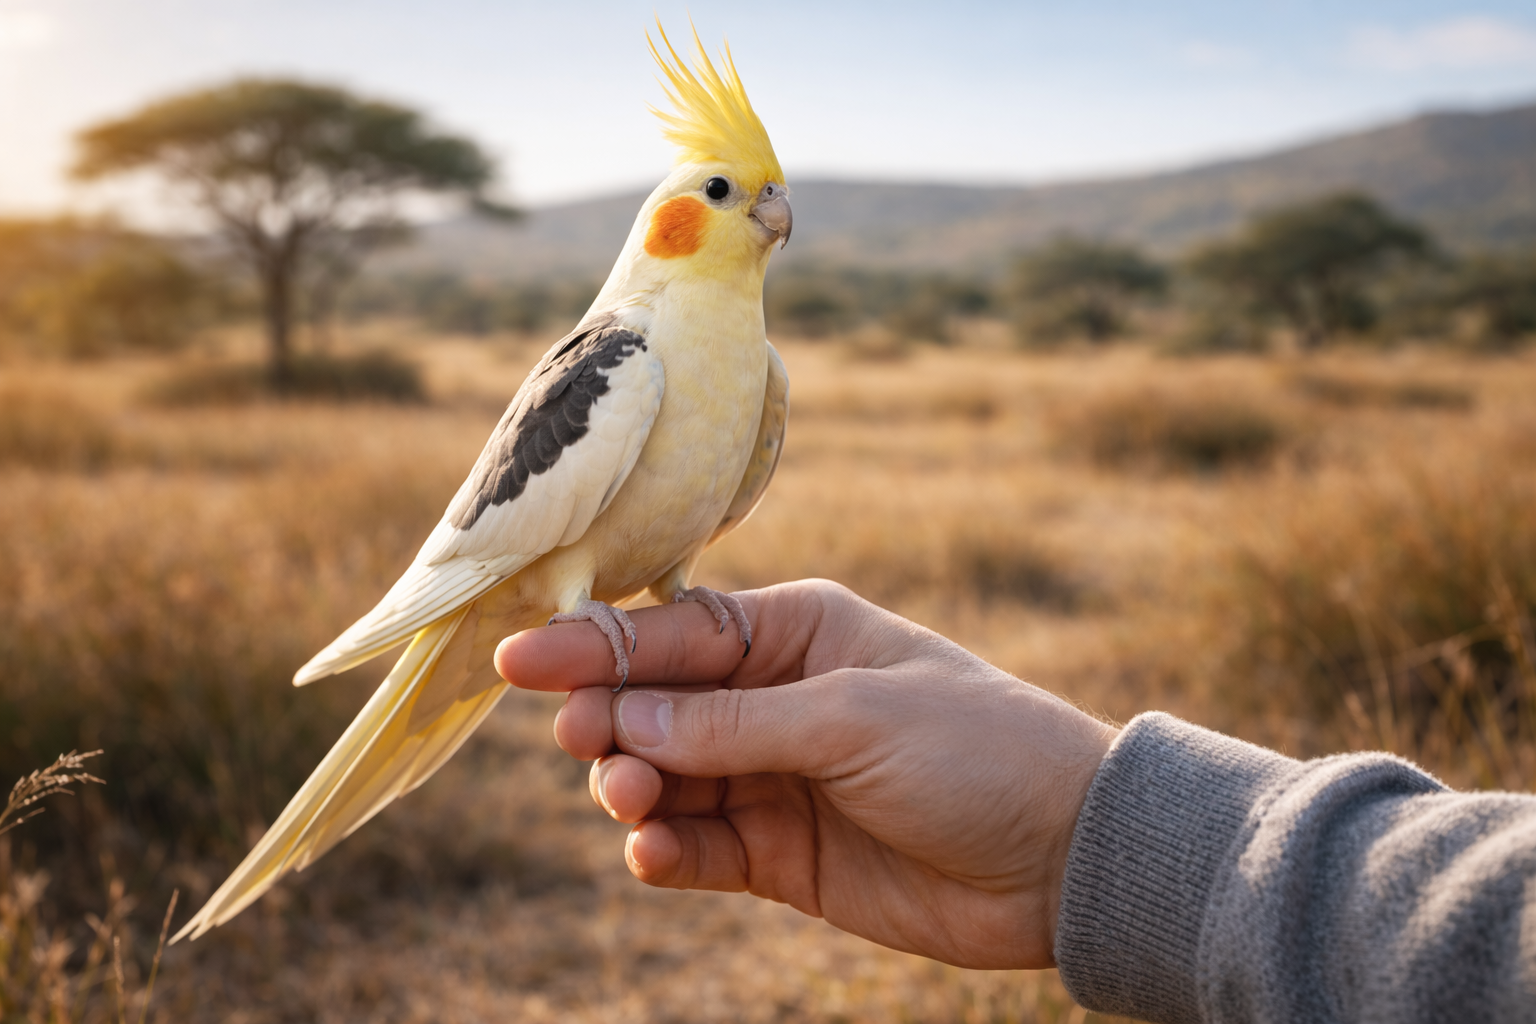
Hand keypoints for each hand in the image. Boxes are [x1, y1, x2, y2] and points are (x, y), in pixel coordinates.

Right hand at [495, 579, 1116, 969]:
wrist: (1063, 856)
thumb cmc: (974, 750)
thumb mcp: (853, 719)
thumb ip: (733, 723)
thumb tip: (621, 716)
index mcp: (798, 633)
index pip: (677, 634)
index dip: (597, 646)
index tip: (519, 661)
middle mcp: (776, 700)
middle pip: (656, 706)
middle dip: (609, 720)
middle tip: (583, 741)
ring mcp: (775, 780)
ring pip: (666, 779)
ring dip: (634, 788)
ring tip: (633, 799)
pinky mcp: (783, 856)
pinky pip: (701, 847)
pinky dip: (668, 851)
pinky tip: (656, 853)